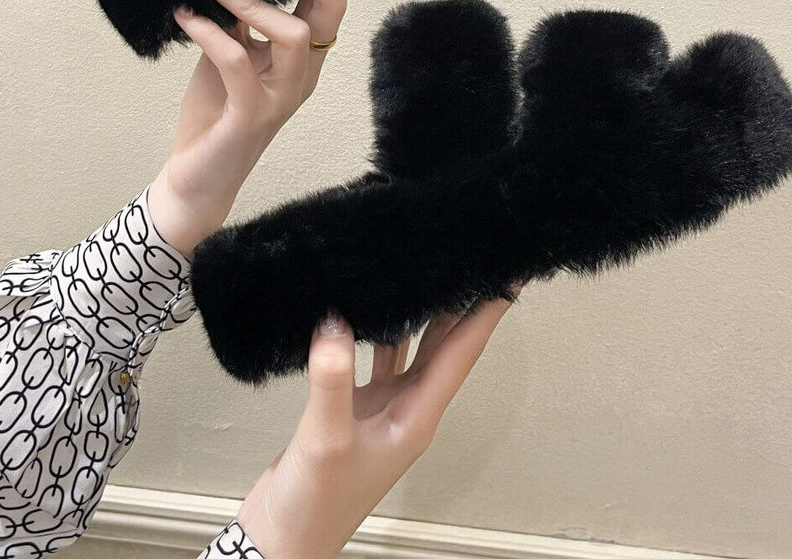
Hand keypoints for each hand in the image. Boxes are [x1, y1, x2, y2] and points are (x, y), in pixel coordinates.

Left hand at [147, 0, 349, 254]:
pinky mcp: (251, 116)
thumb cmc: (213, 116)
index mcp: (302, 58)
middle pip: (330, 11)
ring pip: (293, 34)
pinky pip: (238, 61)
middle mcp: (302, 75)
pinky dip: (212, 32)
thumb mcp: (229, 57)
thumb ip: (240, 22)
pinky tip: (186, 17)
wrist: (196, 180)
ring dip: (252, 1)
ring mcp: (281, 97)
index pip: (328, 2)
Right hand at [236, 294, 516, 558]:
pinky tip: (371, 306)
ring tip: (432, 270)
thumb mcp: (327, 442)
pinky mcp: (355, 405)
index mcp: (418, 418)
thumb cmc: (315, 505)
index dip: (486, 315)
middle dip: (463, 304)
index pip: (461, 355)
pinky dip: (378, 330)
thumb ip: (332, 382)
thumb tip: (336, 324)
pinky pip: (377, 357)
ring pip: (414, 347)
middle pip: (445, 346)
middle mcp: (408, 408)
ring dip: (424, 312)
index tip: (507, 279)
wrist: (284, 537)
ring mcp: (383, 407)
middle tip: (474, 260)